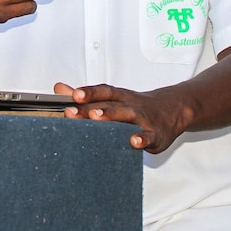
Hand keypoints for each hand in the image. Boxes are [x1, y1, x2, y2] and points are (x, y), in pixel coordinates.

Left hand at [54, 82, 187, 153]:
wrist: (171, 109)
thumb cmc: (136, 105)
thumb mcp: (112, 97)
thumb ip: (85, 95)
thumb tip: (59, 88)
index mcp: (119, 97)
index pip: (102, 92)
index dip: (87, 92)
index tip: (72, 95)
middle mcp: (129, 105)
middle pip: (110, 104)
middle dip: (92, 107)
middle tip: (73, 110)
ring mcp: (143, 119)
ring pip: (127, 116)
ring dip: (112, 116)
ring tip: (96, 118)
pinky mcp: (155, 134)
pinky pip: (149, 136)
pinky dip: (142, 139)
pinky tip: (133, 142)